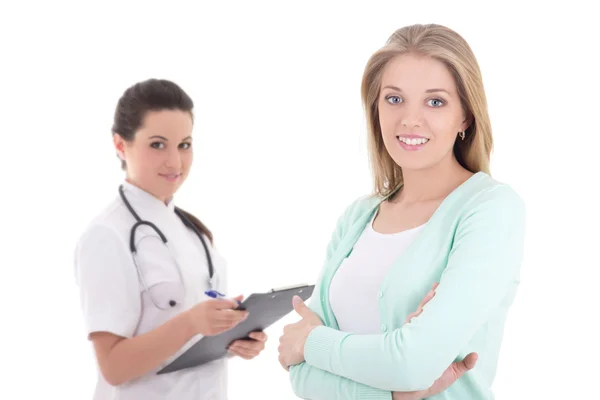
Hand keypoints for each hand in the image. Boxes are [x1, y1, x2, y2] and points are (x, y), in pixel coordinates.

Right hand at [187, 295, 247, 335]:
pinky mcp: (212, 332)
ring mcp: (211, 325)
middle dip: (240, 315)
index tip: (240, 305)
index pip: (226, 304)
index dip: (235, 305)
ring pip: (229, 323)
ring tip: (241, 317)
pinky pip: (225, 329)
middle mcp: (210, 315)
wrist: (190, 322)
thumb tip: (242, 296)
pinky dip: (231, 325)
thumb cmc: (202, 309)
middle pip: (229, 315)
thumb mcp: (212, 301)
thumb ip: (228, 300)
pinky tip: (234, 322)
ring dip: (237, 320)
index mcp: (210, 304)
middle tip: (246, 313)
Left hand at [227, 331, 267, 359]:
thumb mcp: (249, 328)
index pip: (261, 336)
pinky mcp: (251, 357)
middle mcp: (261, 345)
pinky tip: (231, 349)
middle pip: (253, 345)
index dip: (256, 335)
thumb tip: (241, 323)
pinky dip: (236, 352)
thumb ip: (247, 327)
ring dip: (237, 348)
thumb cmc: (247, 331)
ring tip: (230, 345)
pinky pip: (244, 356)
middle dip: (242, 344)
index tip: (249, 333)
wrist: (246, 339)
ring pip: (247, 352)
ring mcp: (257, 352)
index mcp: (263, 337)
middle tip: (233, 342)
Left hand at [278, 296, 322, 370]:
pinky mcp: (283, 359)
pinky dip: (288, 364)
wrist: (314, 342)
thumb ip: (301, 307)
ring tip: (300, 358)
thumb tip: (294, 297)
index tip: (303, 341)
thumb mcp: (309, 315)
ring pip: (284, 354)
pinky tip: (296, 364)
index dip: (296, 338)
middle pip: (285, 344)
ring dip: (290, 356)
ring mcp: (282, 349)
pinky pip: (284, 363)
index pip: (288, 334)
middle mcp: (282, 338)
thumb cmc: (314, 330)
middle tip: (302, 350)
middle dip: (291, 347)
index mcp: (287, 329)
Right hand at [392, 283, 477, 398]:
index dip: (438, 305)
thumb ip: (463, 364)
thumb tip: (476, 355)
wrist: (411, 391)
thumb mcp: (451, 373)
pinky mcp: (406, 339)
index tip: (444, 292)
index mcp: (430, 340)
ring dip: (426, 304)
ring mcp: (412, 336)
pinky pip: (411, 323)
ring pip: (418, 315)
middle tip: (439, 286)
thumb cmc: (428, 381)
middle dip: (431, 298)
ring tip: (434, 294)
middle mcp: (420, 335)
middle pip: (425, 311)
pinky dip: (417, 315)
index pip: (434, 318)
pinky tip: (423, 309)